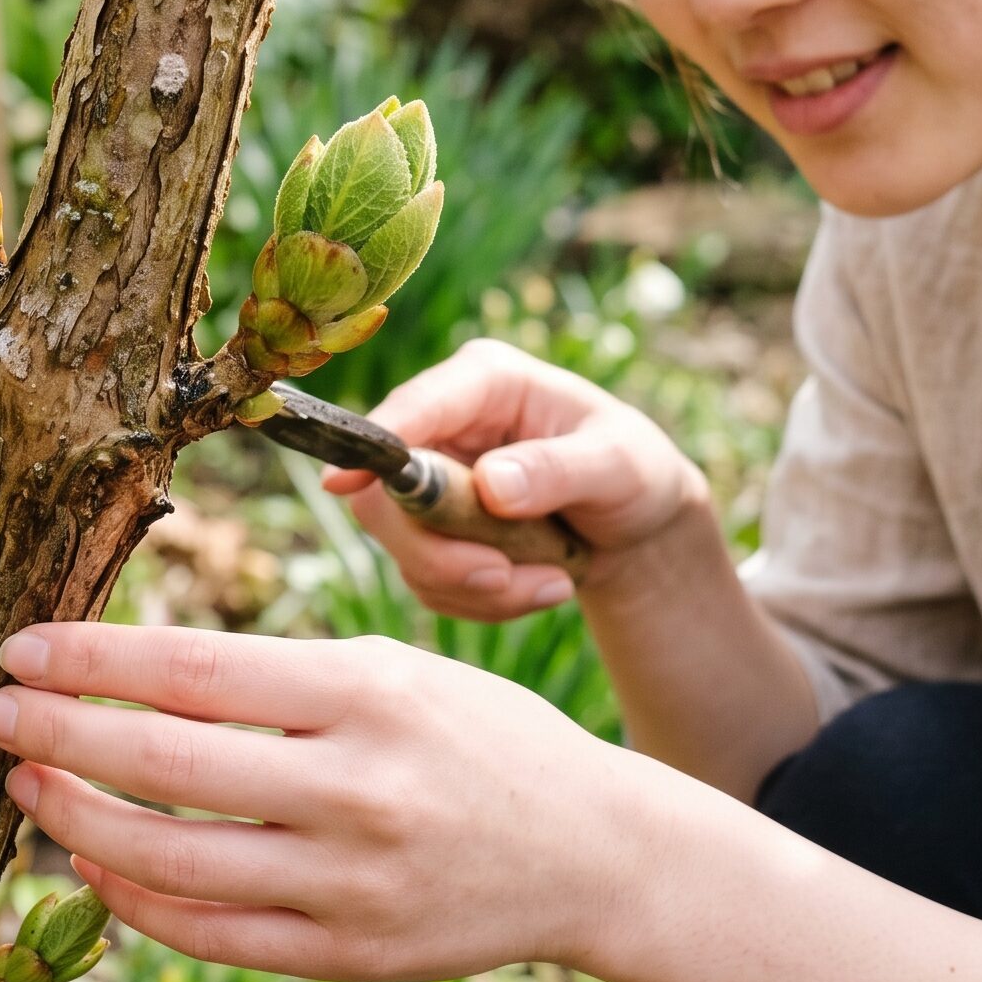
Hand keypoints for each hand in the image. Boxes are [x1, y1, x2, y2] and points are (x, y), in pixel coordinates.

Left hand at [0, 622, 620, 981]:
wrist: (588, 851)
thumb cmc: (475, 734)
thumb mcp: (393, 668)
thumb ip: (274, 677)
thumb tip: (130, 674)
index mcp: (367, 693)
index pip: (194, 669)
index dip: (91, 659)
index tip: (20, 646)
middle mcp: (356, 789)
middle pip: (165, 765)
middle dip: (56, 736)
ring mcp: (349, 884)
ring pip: (170, 862)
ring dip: (74, 824)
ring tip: (25, 789)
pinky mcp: (345, 956)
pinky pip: (208, 936)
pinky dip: (134, 903)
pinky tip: (94, 866)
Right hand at [322, 337, 708, 618]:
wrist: (639, 524)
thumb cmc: (635, 472)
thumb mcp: (618, 464)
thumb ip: (558, 470)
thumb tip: (491, 485)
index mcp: (484, 381)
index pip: (413, 408)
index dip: (374, 446)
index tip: (342, 485)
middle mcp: (445, 424)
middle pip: (383, 492)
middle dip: (439, 551)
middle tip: (502, 578)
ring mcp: (433, 479)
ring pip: (403, 547)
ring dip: (476, 585)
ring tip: (553, 583)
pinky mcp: (434, 531)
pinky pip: (430, 582)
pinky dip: (485, 600)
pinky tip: (540, 586)